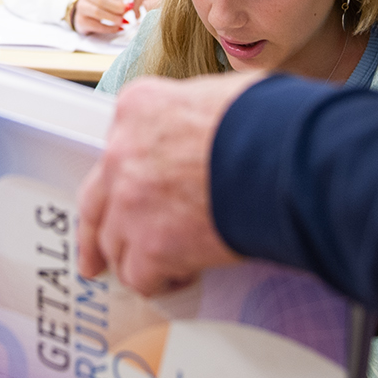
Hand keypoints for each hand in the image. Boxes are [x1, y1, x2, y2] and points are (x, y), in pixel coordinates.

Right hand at [72, 0, 130, 36]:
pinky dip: (110, 28)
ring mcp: (82, 7)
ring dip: (113, 17)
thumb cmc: (104, 1)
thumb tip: (131, 1)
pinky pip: (96, 25)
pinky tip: (119, 28)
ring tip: (123, 20)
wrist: (86, 13)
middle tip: (127, 10)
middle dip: (116, 6)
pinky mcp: (82, 21)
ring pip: (97, 12)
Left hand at [77, 73, 258, 294]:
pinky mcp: (150, 245)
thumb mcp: (215, 95)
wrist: (283, 159)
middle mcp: (121, 154)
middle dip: (94, 231)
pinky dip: (159, 282)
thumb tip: (202, 132)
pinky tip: (181, 277)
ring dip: (136, 259)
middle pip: (96, 201)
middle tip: (95, 255)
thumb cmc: (266, 121)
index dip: (128, 175)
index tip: (130, 191)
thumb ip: (187, 117)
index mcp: (137, 109)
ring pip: (113, 244)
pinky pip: (139, 276)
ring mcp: (130, 202)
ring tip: (161, 270)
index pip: (116, 147)